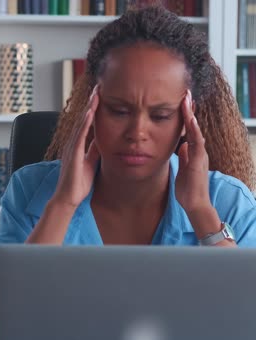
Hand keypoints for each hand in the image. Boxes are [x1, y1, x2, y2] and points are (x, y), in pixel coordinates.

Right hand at [53, 85, 99, 208]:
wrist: (69, 198)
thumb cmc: (79, 183)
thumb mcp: (92, 163)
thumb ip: (95, 150)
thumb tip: (102, 139)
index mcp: (78, 145)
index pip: (86, 123)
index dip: (93, 109)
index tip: (100, 95)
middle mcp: (73, 143)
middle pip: (83, 118)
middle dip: (91, 102)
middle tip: (99, 86)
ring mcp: (72, 148)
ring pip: (81, 123)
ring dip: (89, 108)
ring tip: (96, 93)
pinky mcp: (73, 154)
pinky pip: (79, 136)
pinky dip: (85, 123)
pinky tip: (90, 112)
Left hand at [175, 89, 210, 215]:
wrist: (195, 204)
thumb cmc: (188, 189)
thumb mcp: (184, 169)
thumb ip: (185, 157)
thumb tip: (182, 146)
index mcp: (194, 152)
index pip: (189, 130)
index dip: (185, 116)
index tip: (181, 102)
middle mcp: (199, 151)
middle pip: (194, 126)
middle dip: (189, 110)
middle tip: (185, 93)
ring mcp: (200, 155)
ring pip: (196, 131)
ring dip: (191, 116)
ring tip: (187, 100)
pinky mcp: (199, 162)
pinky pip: (197, 143)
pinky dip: (194, 131)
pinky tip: (191, 120)